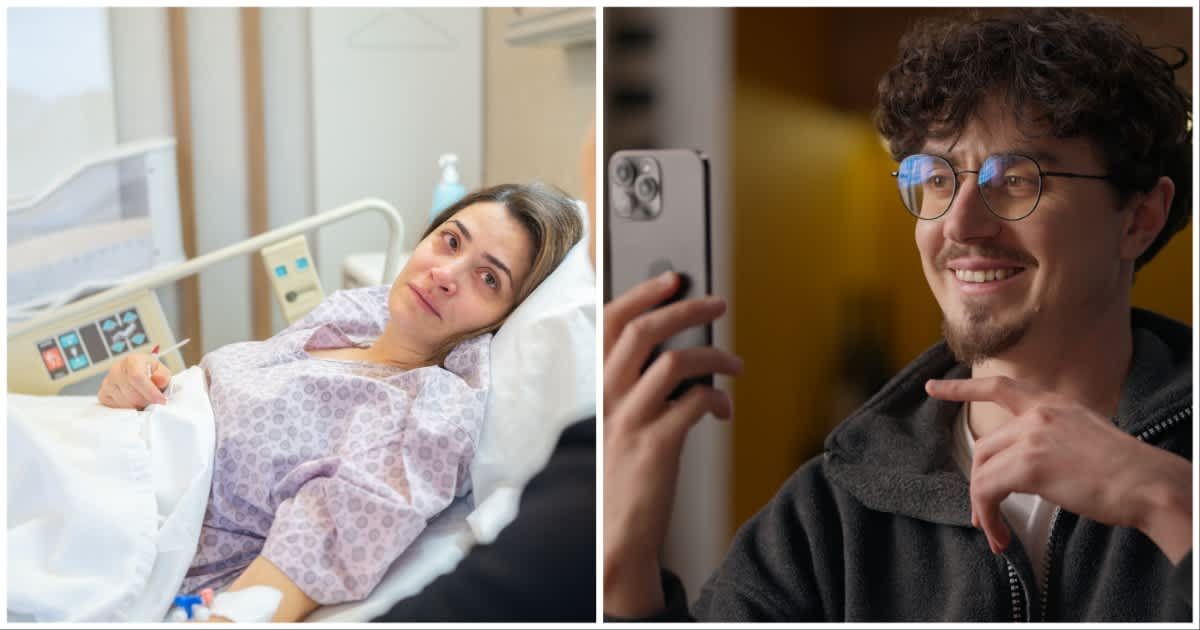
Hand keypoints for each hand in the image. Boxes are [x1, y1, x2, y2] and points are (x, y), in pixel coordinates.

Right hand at [98, 352, 170, 408]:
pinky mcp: (102, 395)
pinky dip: (128, 409)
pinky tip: (133, 402)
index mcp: (132, 361)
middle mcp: (116, 370)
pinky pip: (116, 408)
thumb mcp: (161, 371)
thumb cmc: (150, 373)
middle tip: (154, 401)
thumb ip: (163, 375)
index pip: (137, 377)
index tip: (161, 400)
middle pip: (132, 394)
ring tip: (144, 399)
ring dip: (138, 406)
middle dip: (147, 401)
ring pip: (125, 404)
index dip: (150, 391)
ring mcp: (107, 383)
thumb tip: (159, 379)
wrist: (138, 375)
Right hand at [603, 272, 742, 615]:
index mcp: (590, 388)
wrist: (607, 538)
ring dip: (715, 356)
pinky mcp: (655, 445)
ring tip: (734, 364)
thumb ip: (628, 388)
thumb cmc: (612, 480)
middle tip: (716, 304)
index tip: (670, 280)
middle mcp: (604, 398)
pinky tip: (723, 408)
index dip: (642, 294)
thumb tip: (670, 352)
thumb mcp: (609, 425)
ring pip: (676, 361)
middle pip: (645, 331)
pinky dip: (717, 398)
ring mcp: (628, 420)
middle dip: (687, 308)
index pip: (608, 323)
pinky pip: (695, 403)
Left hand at [927, 376, 1191, 562]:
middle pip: (985, 447)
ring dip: (982, 505)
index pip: (999, 387)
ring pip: (981, 471)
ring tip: (994, 531)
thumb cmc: (1126, 471)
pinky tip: (1000, 534)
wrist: (1149, 483)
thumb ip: (1052, 437)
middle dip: (979, 482)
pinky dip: (987, 515)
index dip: (962, 389)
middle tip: (984, 514)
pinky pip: (986, 491)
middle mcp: (1038, 413)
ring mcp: (1031, 436)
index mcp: (1052, 403)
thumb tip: (1022, 465)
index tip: (933, 388)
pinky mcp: (1028, 465)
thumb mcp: (1085, 435)